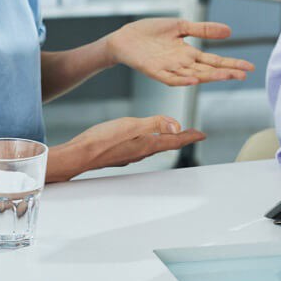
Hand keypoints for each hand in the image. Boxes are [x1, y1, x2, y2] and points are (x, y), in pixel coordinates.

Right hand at [49, 116, 205, 180]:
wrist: (77, 155)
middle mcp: (140, 152)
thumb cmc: (101, 140)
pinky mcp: (118, 153)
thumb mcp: (131, 125)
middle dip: (180, 138)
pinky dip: (149, 141)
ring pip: (153, 146)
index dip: (190, 136)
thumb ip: (154, 124)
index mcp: (147, 144)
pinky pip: (140, 146)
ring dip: (166, 140)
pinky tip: (143, 138)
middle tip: (191, 134)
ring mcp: (129, 154)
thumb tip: (176, 125)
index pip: (174, 141)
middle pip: (167, 144)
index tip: (202, 135)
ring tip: (171, 135)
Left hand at [105, 19, 254, 85]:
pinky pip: (170, 78)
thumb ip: (203, 29)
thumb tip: (229, 31)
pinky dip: (182, 80)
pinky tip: (194, 80)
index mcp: (189, 54)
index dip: (232, 64)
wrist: (124, 38)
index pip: (214, 61)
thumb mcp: (181, 26)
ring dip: (210, 76)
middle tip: (244, 74)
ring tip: (227, 75)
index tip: (249, 67)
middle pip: (208, 70)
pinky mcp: (154, 70)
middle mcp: (182, 64)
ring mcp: (169, 69)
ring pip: (194, 75)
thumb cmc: (150, 32)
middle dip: (226, 72)